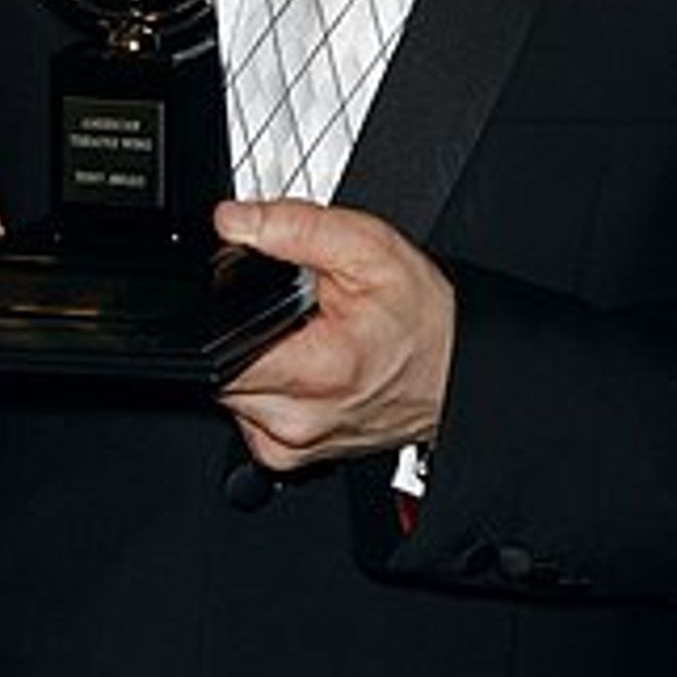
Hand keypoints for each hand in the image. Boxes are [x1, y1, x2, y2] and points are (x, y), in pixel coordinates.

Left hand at [214, 198, 453, 473]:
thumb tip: (233, 220)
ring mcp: (293, 446)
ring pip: (229, 394)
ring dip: (251, 360)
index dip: (225, 310)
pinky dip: (264, 387)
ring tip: (302, 337)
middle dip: (242, 332)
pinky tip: (300, 365)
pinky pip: (248, 416)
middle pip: (219, 370)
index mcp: (316, 369)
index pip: (219, 349)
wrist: (456, 367)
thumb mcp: (366, 246)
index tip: (253, 294)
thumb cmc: (422, 315)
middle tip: (294, 312)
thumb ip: (293, 227)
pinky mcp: (291, 456)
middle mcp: (299, 420)